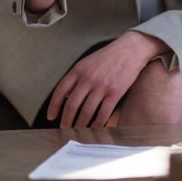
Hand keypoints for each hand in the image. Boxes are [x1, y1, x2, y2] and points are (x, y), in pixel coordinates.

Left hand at [48, 32, 166, 127]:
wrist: (131, 49)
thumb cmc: (108, 57)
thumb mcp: (87, 62)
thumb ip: (76, 77)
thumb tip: (65, 96)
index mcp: (78, 69)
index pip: (60, 91)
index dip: (53, 106)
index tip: (51, 116)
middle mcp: (88, 78)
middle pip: (72, 104)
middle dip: (66, 120)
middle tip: (64, 128)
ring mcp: (102, 85)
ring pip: (86, 112)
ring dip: (80, 125)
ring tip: (78, 131)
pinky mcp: (115, 92)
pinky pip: (103, 113)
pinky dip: (97, 124)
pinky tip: (95, 128)